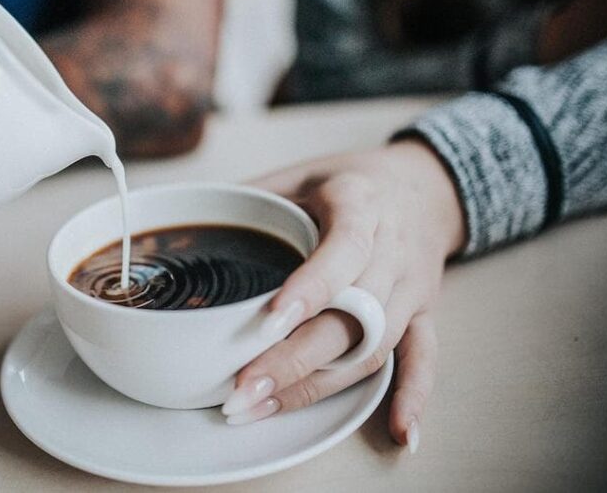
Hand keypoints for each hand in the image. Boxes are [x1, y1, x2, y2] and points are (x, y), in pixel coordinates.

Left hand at [221, 140, 466, 452]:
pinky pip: (424, 358)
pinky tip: (399, 434)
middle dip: (293, 358)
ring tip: (262, 407)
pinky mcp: (424, 314)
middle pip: (352, 315)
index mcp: (361, 206)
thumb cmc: (350, 182)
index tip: (270, 320)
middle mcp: (392, 250)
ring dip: (319, 384)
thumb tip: (182, 224)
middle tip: (241, 388)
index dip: (310, 288)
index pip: (343, 250)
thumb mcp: (299, 173)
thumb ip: (249, 198)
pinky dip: (414, 397)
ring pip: (374, 346)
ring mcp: (411, 287)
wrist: (423, 186)